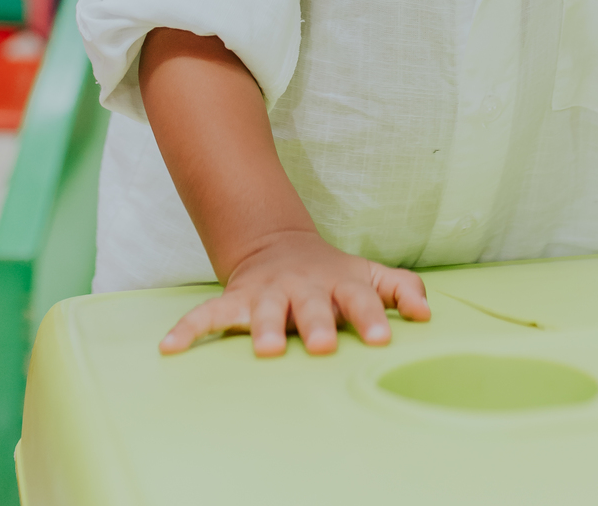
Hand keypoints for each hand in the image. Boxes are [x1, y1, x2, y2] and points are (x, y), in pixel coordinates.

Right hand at [159, 227, 430, 357]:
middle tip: (322, 345)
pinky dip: (189, 329)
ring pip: (263, 310)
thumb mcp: (369, 275)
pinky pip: (208, 315)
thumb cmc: (334, 276)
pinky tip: (169, 348)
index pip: (361, 297)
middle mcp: (303, 288)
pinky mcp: (236, 300)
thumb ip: (400, 288)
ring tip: (264, 350)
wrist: (278, 246)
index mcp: (339, 283)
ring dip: (263, 328)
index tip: (384, 339)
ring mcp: (267, 293)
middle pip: (311, 306)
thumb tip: (428, 311)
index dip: (373, 316)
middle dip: (316, 323)